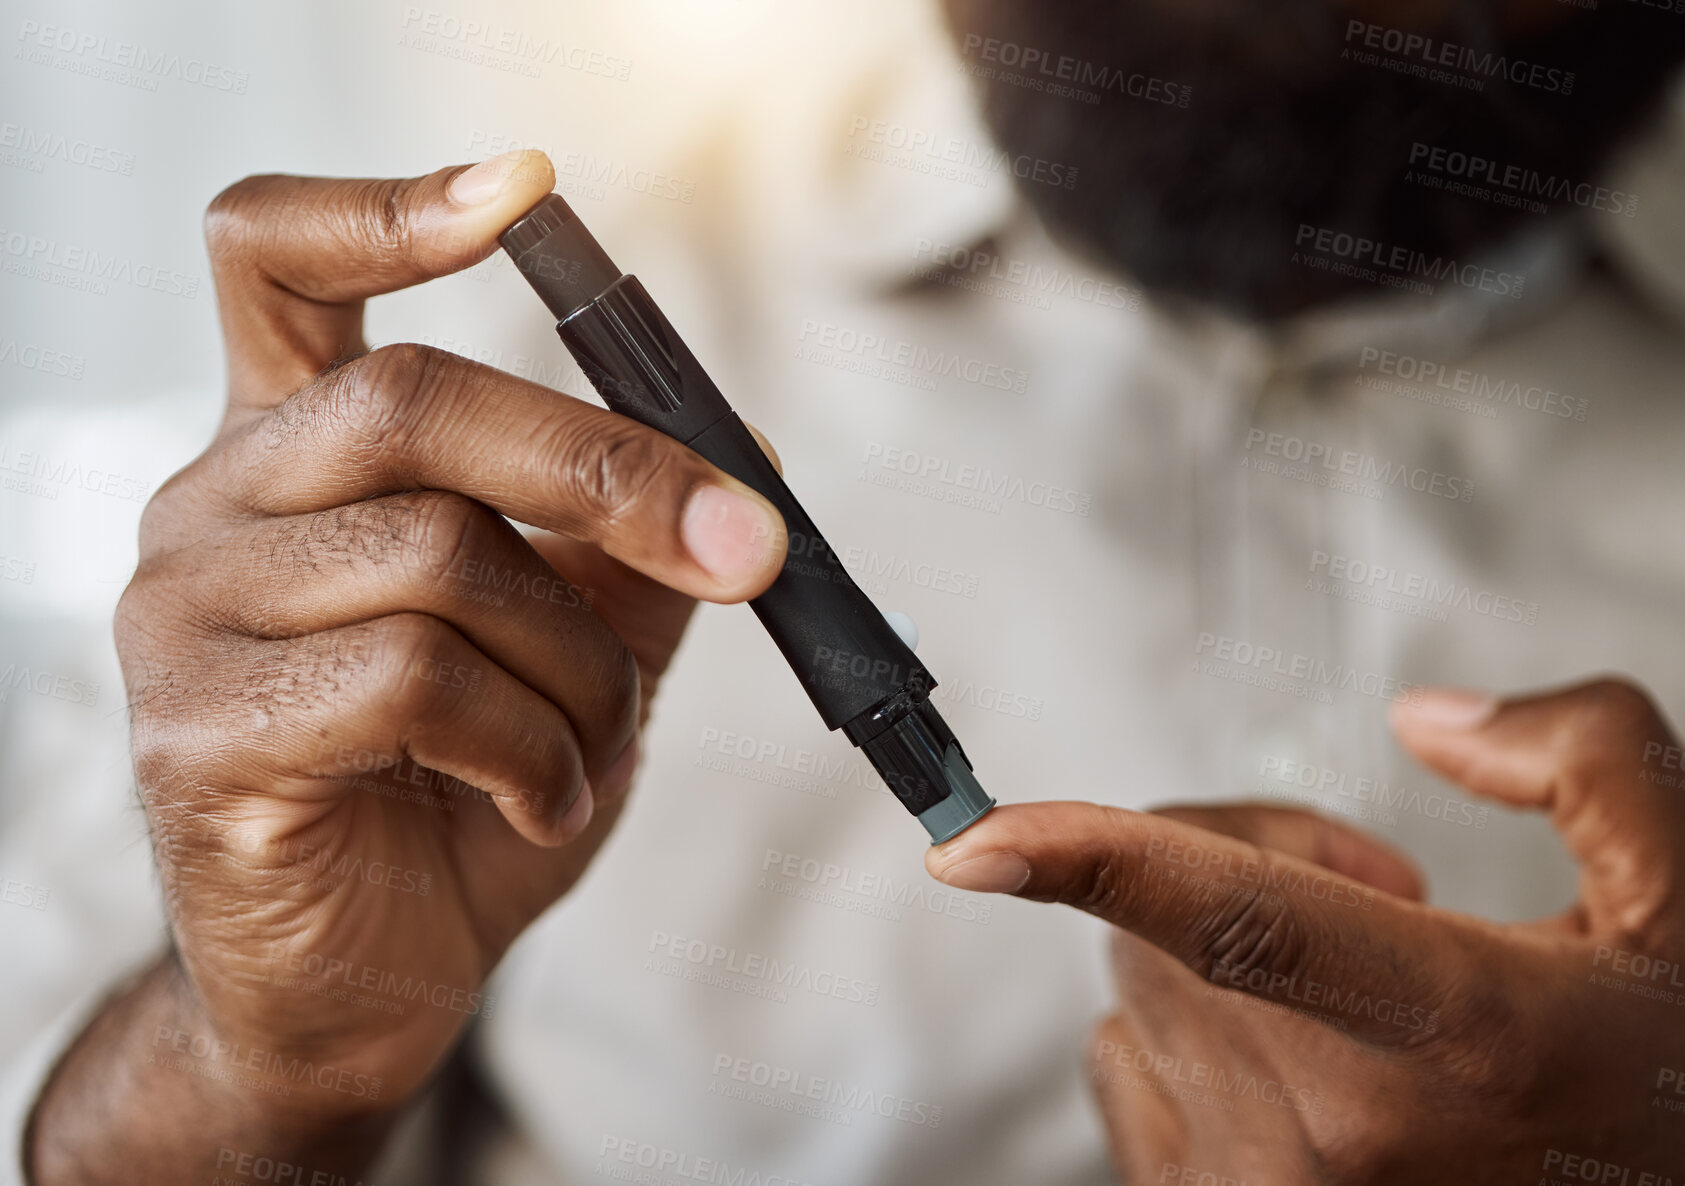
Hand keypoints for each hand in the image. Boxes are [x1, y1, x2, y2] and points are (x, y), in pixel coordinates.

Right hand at [30, 152, 786, 1180]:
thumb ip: (632, 550)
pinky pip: (413, 680)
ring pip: (438, 557)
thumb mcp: (574, 653)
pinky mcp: (200, 732)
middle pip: (410, 400)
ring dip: (580, 664)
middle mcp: (213, 506)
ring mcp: (185, 616)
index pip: (276, 260)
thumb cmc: (463, 798)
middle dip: (610, 469)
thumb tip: (752, 458)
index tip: (527, 190)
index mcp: (294, 455)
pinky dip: (532, 747)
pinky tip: (544, 801)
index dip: (391, 205)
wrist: (368, 984)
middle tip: (748, 547)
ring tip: (600, 746)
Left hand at [927, 678, 1684, 1183]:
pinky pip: (1119, 1067)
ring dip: (1210, 957)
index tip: (974, 840)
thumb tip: (1430, 720)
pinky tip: (1295, 1063)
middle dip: (1236, 866)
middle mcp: (1347, 1137)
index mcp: (1460, 1031)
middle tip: (1365, 890)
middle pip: (1162, 928)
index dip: (1094, 862)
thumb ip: (1582, 757)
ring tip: (1343, 991)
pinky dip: (1180, 1035)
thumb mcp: (1680, 896)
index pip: (1243, 924)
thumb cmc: (1658, 1074)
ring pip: (1135, 994)